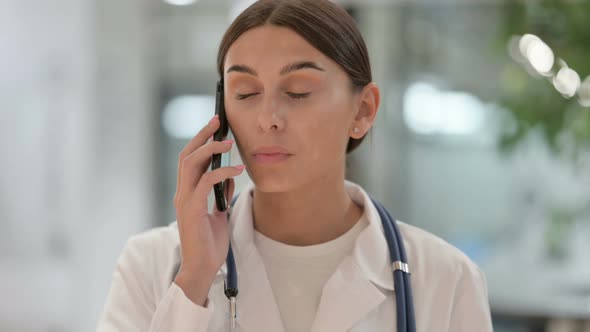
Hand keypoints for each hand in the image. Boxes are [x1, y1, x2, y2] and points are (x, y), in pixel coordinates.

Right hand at [173, 115, 244, 304]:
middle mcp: (182, 193)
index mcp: (187, 193)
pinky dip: (222, 173)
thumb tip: (230, 176)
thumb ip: (221, 194)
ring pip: (191, 164)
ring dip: (210, 149)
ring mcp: (184, 200)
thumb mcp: (219, 214)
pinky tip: (237, 170)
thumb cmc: (209, 244)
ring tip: (228, 142)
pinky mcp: (191, 210)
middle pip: (187, 155)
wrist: (203, 268)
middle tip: (218, 120)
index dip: (200, 140)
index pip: (189, 160)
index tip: (215, 126)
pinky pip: (206, 183)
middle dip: (202, 135)